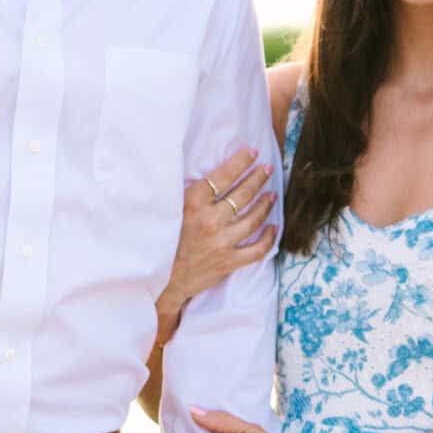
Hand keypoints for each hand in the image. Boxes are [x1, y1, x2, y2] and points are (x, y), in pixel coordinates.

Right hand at [155, 147, 273, 344]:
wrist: (160, 279)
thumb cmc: (163, 240)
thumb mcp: (170, 210)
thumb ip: (189, 193)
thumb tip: (210, 174)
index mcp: (192, 204)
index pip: (222, 176)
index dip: (240, 162)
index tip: (252, 153)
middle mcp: (209, 221)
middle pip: (243, 194)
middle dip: (258, 178)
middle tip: (267, 170)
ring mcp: (221, 242)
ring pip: (253, 219)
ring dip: (265, 204)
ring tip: (272, 195)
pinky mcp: (228, 262)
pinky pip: (257, 249)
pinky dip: (269, 238)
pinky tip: (273, 227)